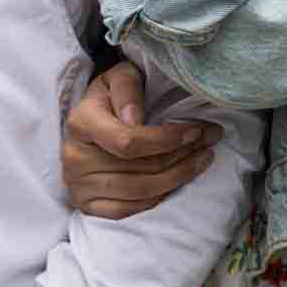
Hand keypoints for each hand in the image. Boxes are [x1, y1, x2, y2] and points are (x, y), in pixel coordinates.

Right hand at [62, 63, 220, 218]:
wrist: (86, 120)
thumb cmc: (109, 95)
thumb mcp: (118, 77)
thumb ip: (127, 89)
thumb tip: (136, 120)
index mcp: (82, 122)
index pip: (129, 142)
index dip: (167, 139)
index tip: (196, 130)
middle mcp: (76, 158)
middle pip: (141, 168)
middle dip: (183, 154)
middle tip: (209, 139)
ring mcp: (80, 186)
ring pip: (141, 192)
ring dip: (179, 176)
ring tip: (203, 158)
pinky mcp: (87, 206)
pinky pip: (130, 210)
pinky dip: (160, 197)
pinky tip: (178, 180)